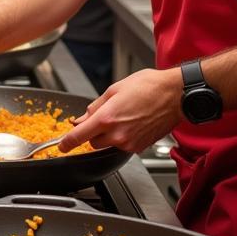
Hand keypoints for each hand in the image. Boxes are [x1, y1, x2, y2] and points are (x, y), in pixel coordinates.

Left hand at [57, 68, 181, 153]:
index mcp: (107, 118)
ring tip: (123, 116)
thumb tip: (82, 119)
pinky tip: (132, 122)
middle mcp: (117, 134)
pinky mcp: (140, 147)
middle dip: (93, 133)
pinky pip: (123, 145)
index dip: (66, 143)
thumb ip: (95, 107)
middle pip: (93, 143)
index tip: (61, 146)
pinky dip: (122, 137)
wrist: (175, 95)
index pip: (78, 137)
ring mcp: (130, 143)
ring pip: (108, 145)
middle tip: (104, 117)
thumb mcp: (114, 89)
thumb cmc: (149, 87)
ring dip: (108, 135)